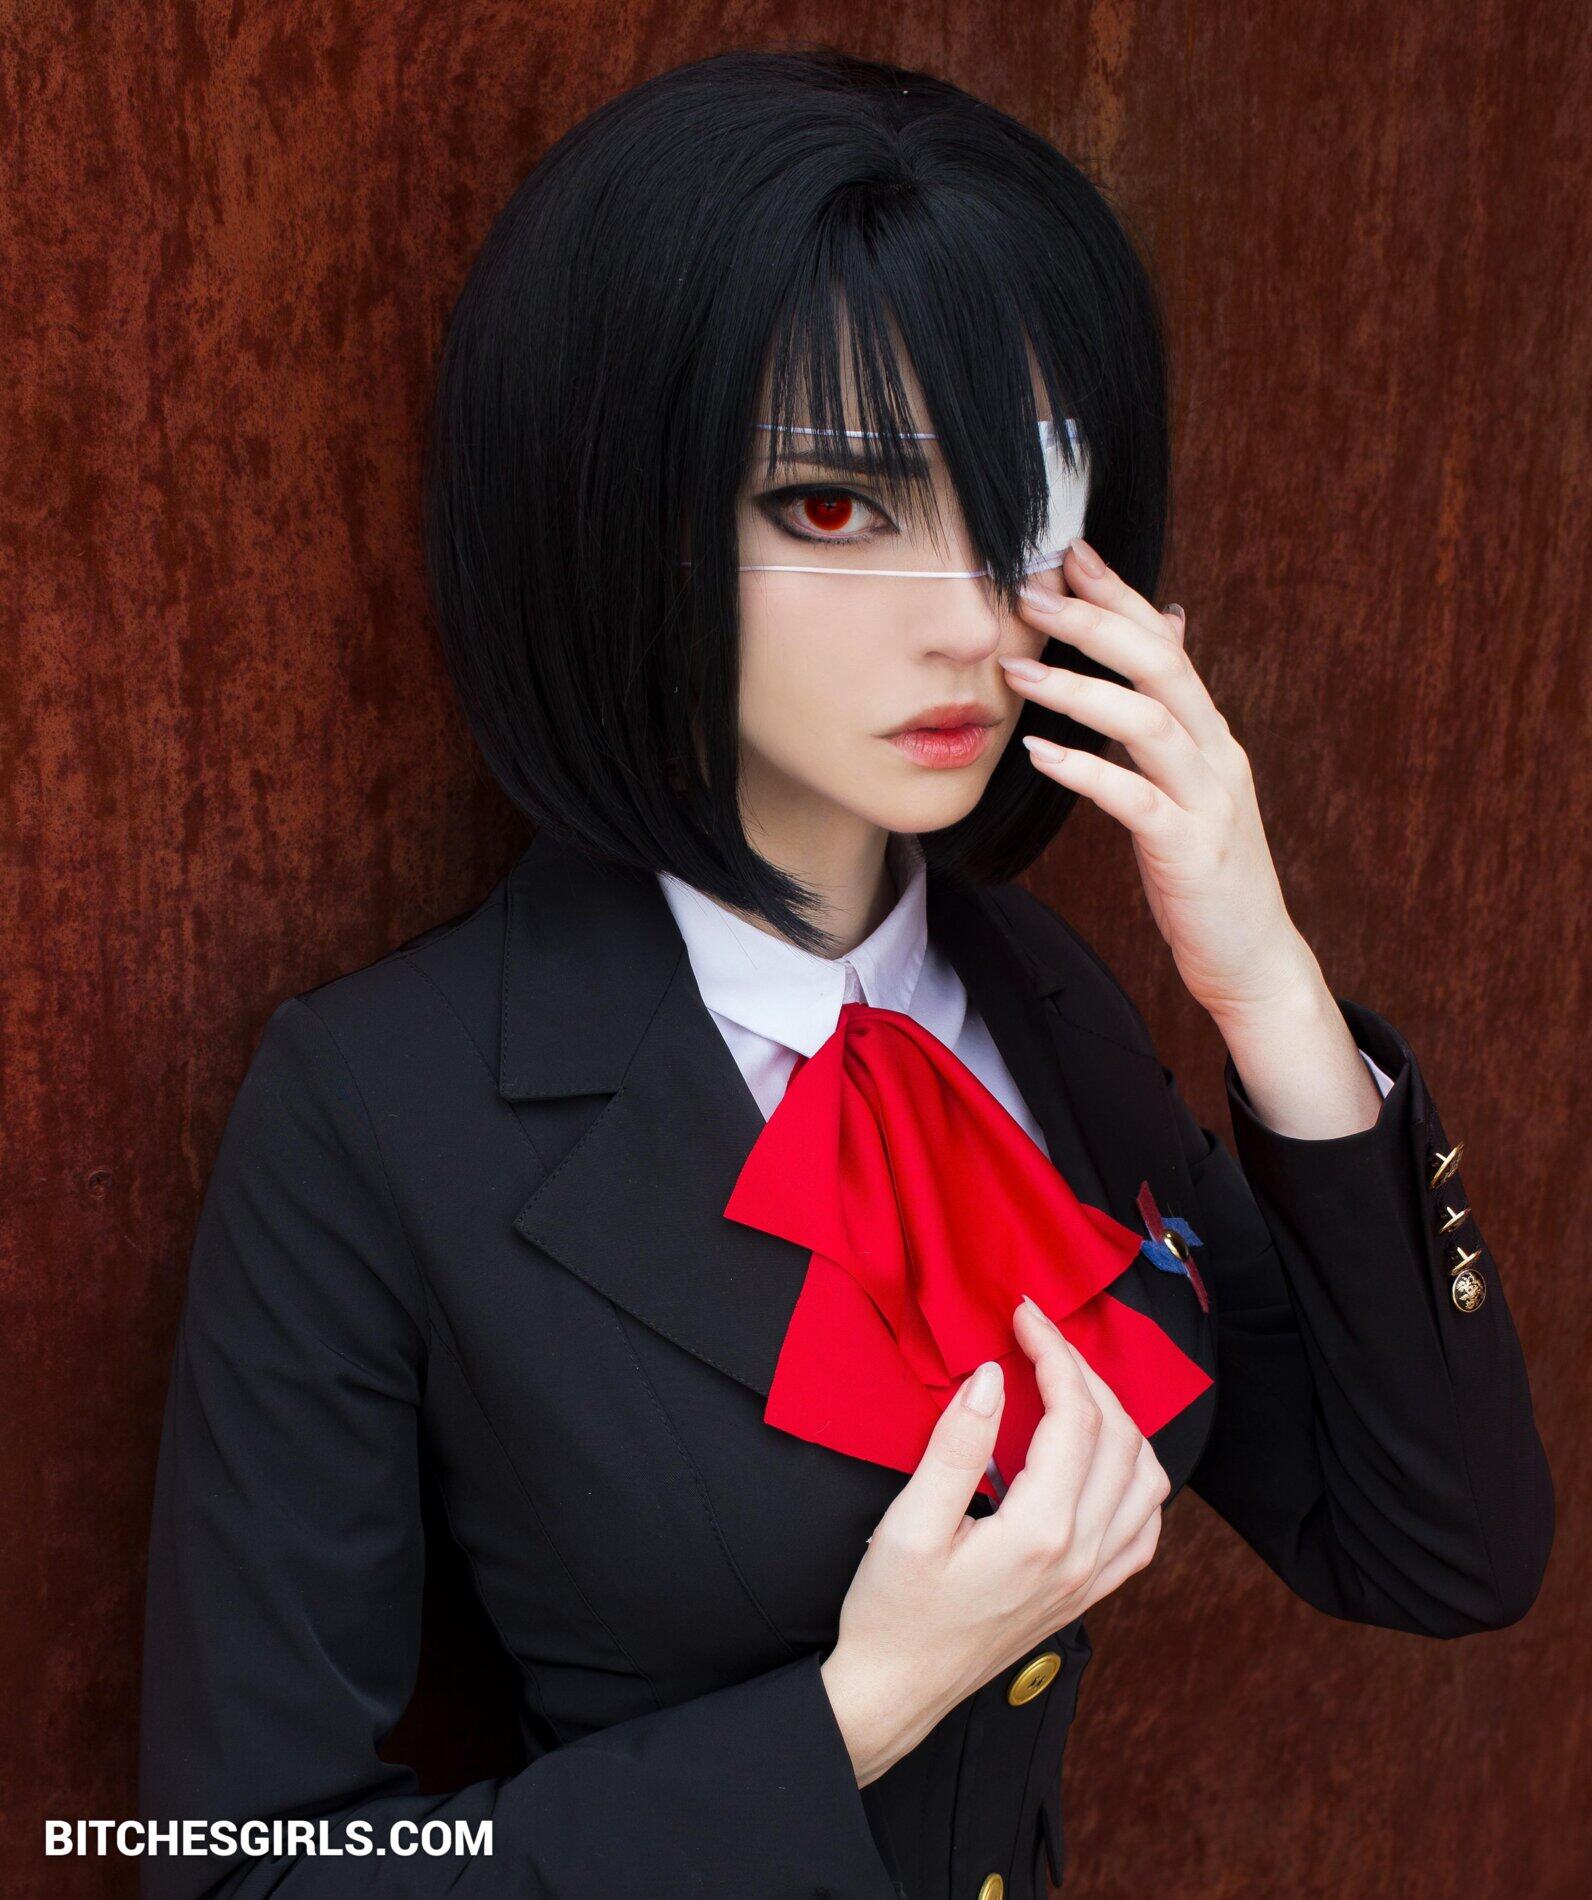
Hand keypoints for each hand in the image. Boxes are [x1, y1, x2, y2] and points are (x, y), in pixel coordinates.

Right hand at [819, 1294, 1168, 1785]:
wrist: (897, 1691)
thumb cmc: (892, 1611)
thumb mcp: (909, 1524)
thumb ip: (954, 1447)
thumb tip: (990, 1377)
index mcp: (1041, 1532)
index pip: (1075, 1416)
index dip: (1054, 1353)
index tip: (1024, 1316)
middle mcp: (1082, 1555)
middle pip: (1117, 1436)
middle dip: (1083, 1371)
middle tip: (1040, 1337)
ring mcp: (1093, 1579)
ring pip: (1147, 1478)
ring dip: (1118, 1419)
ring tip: (1071, 1385)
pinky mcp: (1089, 1595)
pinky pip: (1146, 1529)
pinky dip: (1138, 1479)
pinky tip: (1102, 1459)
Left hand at [998, 540, 1317, 1019]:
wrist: (1252, 959)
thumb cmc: (1208, 870)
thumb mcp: (1192, 780)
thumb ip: (1173, 710)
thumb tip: (1166, 627)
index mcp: (1211, 735)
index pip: (1166, 644)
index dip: (1120, 595)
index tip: (1071, 554)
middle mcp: (1216, 756)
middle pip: (1161, 666)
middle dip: (1095, 622)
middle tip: (1030, 593)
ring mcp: (1208, 802)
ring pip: (1149, 723)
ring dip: (1078, 689)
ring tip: (1015, 671)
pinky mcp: (1190, 852)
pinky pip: (1135, 801)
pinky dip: (1086, 771)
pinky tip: (1040, 753)